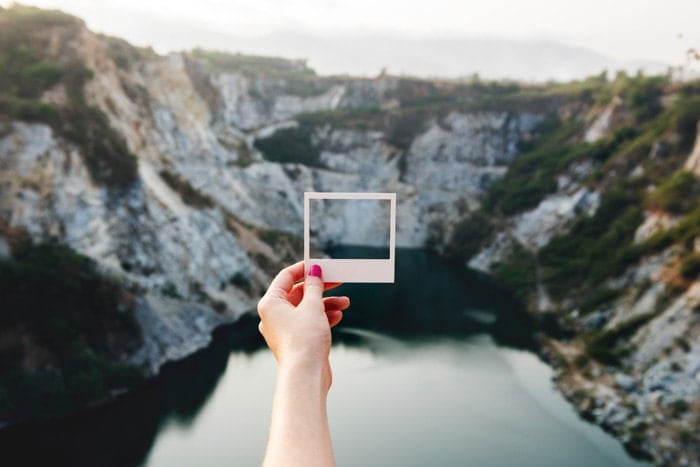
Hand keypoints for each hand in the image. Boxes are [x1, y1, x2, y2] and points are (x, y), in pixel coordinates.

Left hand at [257, 261, 348, 383]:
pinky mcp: (295, 341)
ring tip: (345, 303)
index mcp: (270, 304)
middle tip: (338, 280)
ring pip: (306, 309)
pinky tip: (338, 316)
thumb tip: (314, 272)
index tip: (320, 264)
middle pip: (298, 293)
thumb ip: (314, 286)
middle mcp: (273, 316)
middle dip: (320, 288)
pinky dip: (323, 317)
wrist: (306, 375)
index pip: (285, 277)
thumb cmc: (305, 340)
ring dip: (326, 303)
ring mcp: (283, 330)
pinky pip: (308, 322)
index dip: (304, 268)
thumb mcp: (313, 306)